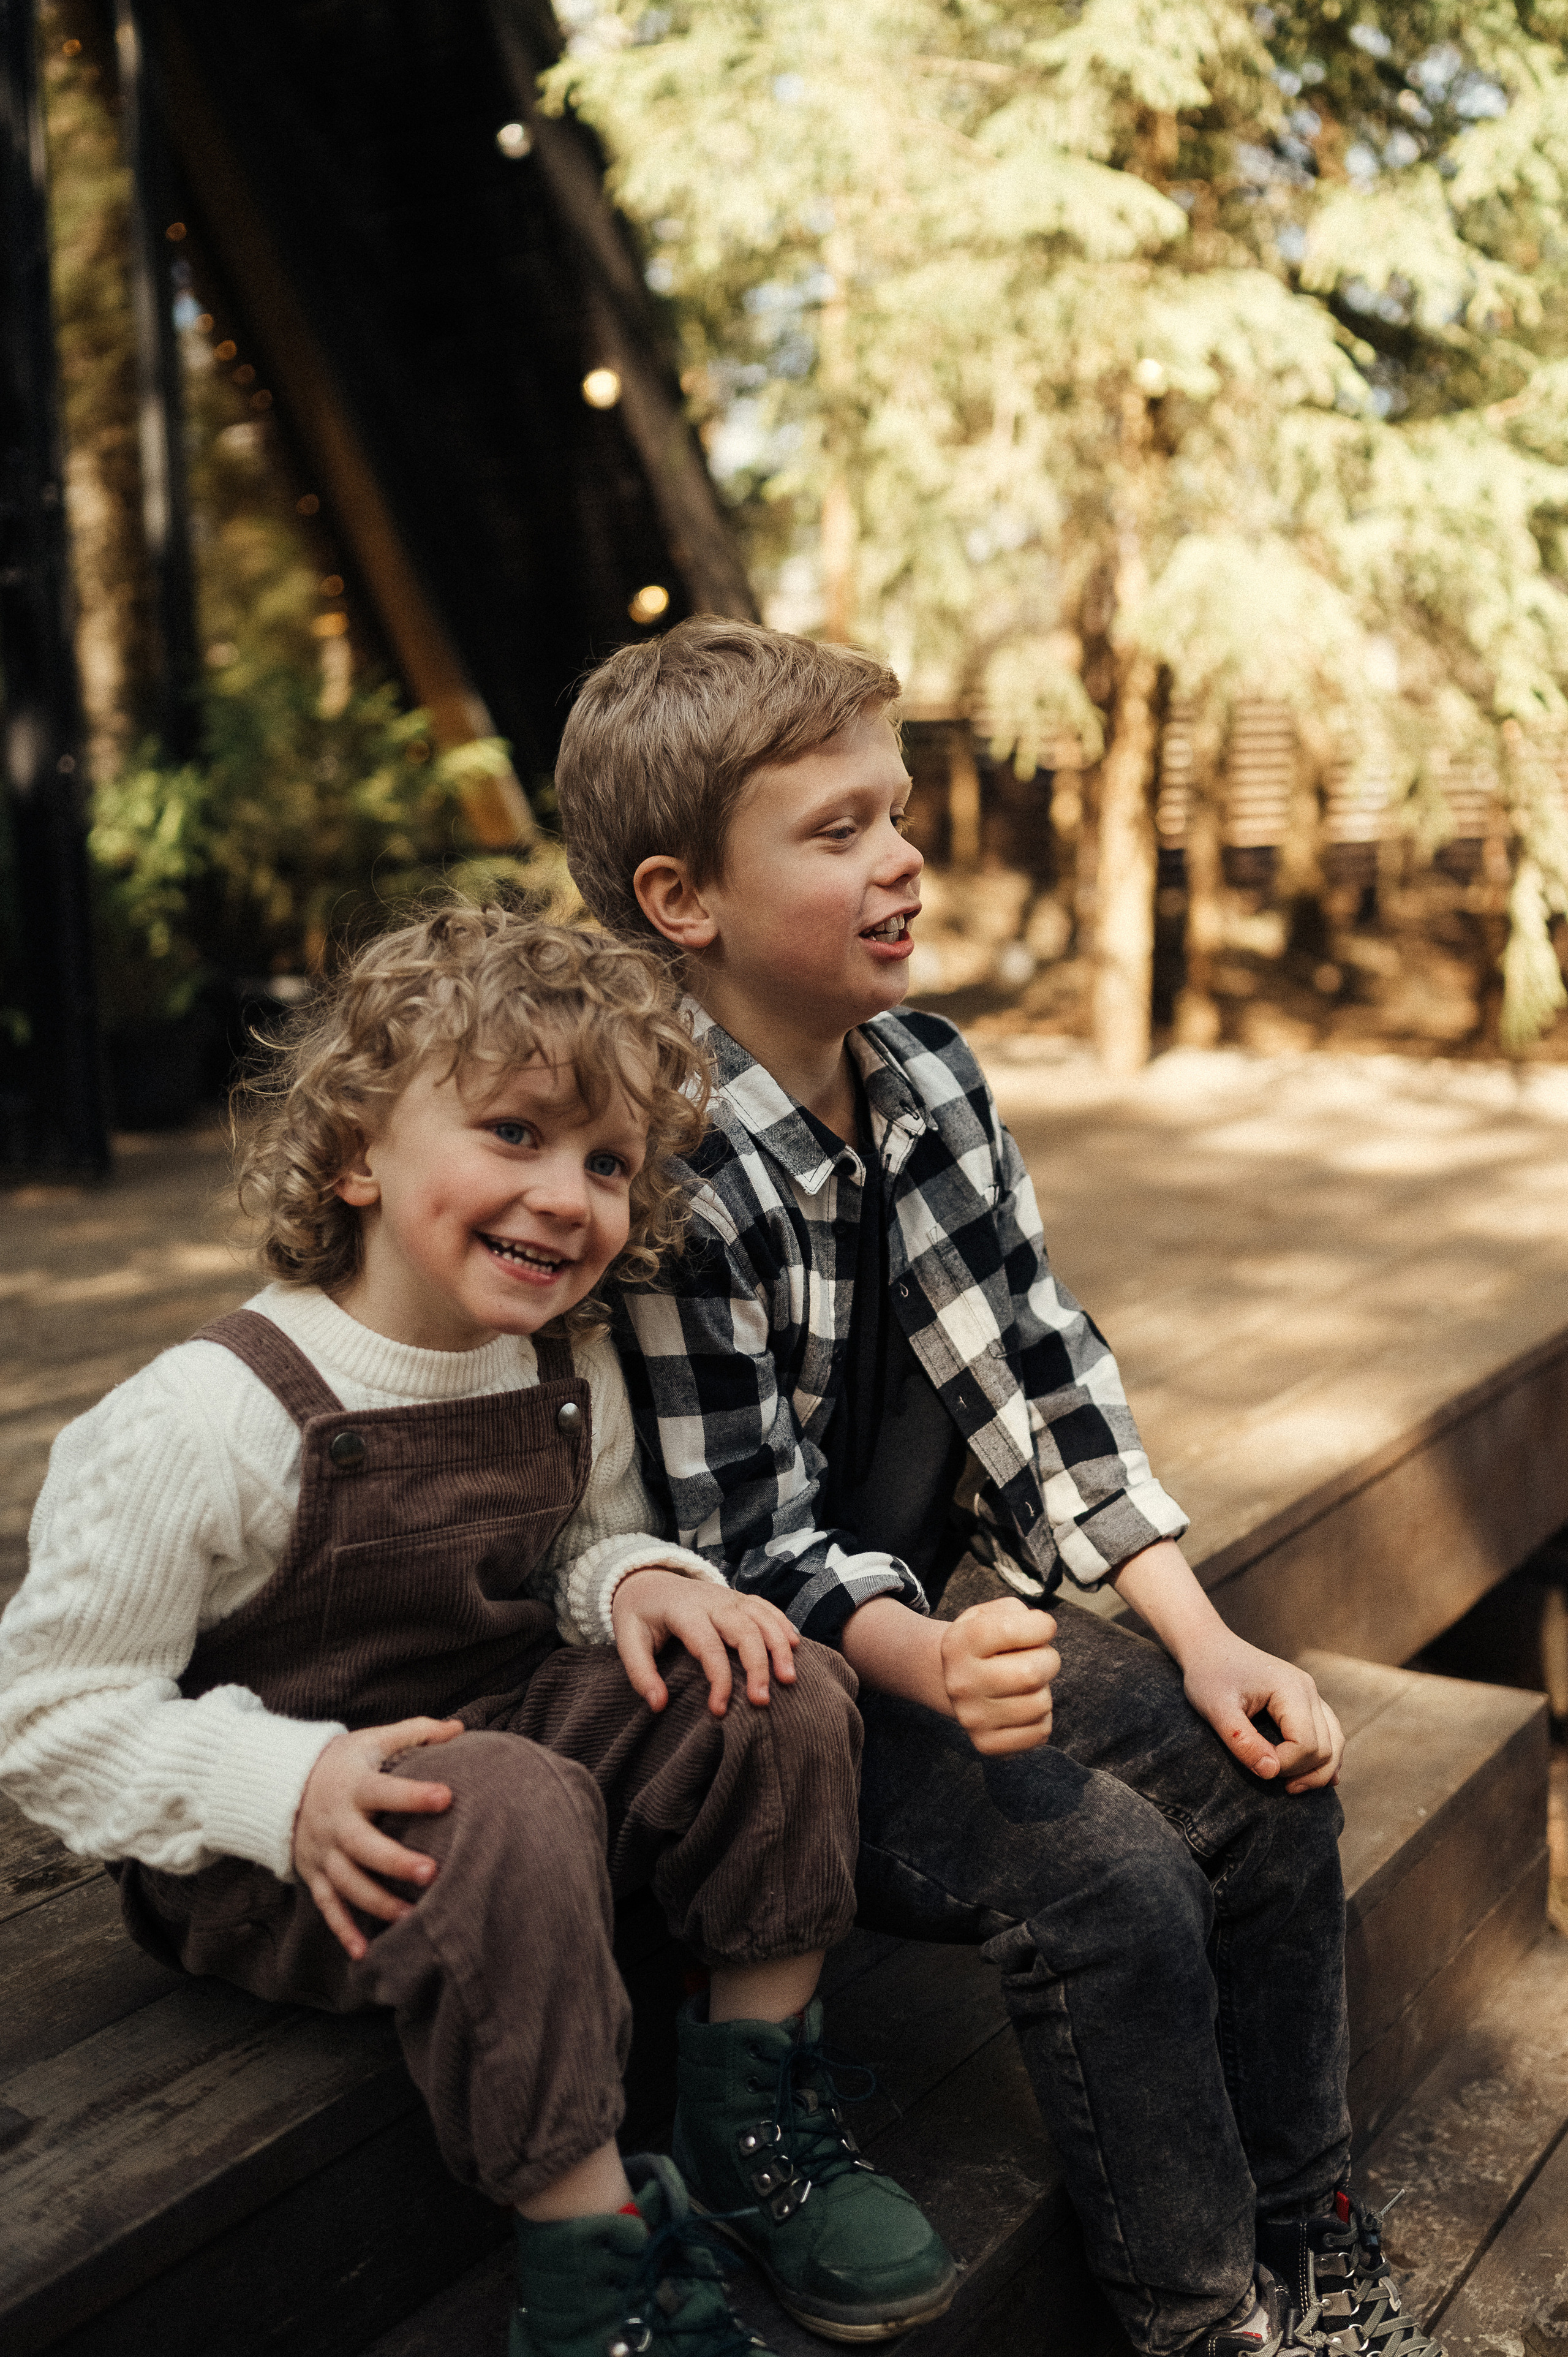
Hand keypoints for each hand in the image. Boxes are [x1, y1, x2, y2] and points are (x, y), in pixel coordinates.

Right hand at [292, 1715, 462, 1959]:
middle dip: (396, 1862)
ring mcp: (323, 1853)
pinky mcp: (314, 1875)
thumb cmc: (343, 1762)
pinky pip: (328, 1906)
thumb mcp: (373, 1740)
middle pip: (365, 1847)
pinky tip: (364, 1953)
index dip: (414, 1794)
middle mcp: (336, 1823)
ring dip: (378, 1902)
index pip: (385, 1790)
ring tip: (412, 1917)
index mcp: (354, 1786)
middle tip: (432, 1872)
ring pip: (348, 1883)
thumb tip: (459, 1728)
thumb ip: (416, 1732)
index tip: (447, 1796)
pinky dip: (343, 1931)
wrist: (283, 1785)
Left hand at [611, 1568, 799, 1716]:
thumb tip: (659, 1706)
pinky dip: (782, 1624)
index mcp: (683, 1611)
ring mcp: (729, 1596)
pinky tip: (795, 1647)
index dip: (719, 1679)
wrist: (646, 1578)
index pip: (708, 1646)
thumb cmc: (638, 1614)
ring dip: (779, 1647)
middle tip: (762, 1700)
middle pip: (744, 1630)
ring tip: (788, 1679)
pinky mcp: (738, 1597)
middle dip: (757, 1666)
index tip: (720, 1710)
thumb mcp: (627, 1640)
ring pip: (762, 1617)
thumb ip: (641, 1673)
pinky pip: (767, 1607)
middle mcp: (712, 1600)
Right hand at [939, 1597, 1059, 1756]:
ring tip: (1026, 1684)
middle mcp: (961, 1683)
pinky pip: (1041, 1732)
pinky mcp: (988, 1745)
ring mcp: (972, 1718)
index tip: (1041, 1627)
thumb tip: (1042, 1631)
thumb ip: (1016, 1612)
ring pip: (1041, 1705)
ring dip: (1044, 1690)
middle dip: (1048, 1660)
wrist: (954, 1680)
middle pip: (1031, 1674)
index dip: (1041, 1626)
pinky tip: (1023, 1706)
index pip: (1010, 1629)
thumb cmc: (985, 1643)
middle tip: (1038, 1658)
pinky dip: (1041, 1718)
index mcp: (958, 1644)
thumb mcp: (989, 1614)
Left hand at [1180, 1634, 1343, 1791]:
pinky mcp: (1306, 1701)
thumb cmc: (1209, 1675)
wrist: (1208, 1646)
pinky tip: (1312, 1776)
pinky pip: (1329, 1734)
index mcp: (1291, 1689)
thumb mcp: (1215, 1709)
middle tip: (1275, 1784)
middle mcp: (1309, 1690)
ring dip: (1319, 1770)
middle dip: (1304, 1773)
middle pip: (1327, 1748)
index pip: (1307, 1744)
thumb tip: (1272, 1772)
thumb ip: (1242, 1741)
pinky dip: (1324, 1757)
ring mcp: (1311, 1694)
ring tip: (1292, 1787)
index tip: (1257, 1765)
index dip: (1286, 1765)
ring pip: (1335, 1742)